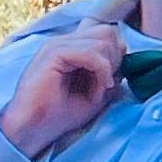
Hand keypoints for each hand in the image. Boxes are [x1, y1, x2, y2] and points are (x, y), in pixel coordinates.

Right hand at [0, 17, 126, 159]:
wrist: (32, 129)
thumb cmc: (58, 115)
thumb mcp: (96, 93)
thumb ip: (110, 74)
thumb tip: (128, 61)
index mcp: (70, 48)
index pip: (106, 34)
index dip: (116, 56)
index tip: (109, 83)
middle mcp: (63, 41)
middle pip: (107, 31)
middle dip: (115, 58)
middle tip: (106, 84)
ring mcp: (57, 45)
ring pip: (102, 40)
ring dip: (108, 68)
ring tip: (99, 92)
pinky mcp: (53, 54)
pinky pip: (91, 54)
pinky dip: (101, 72)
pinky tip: (96, 92)